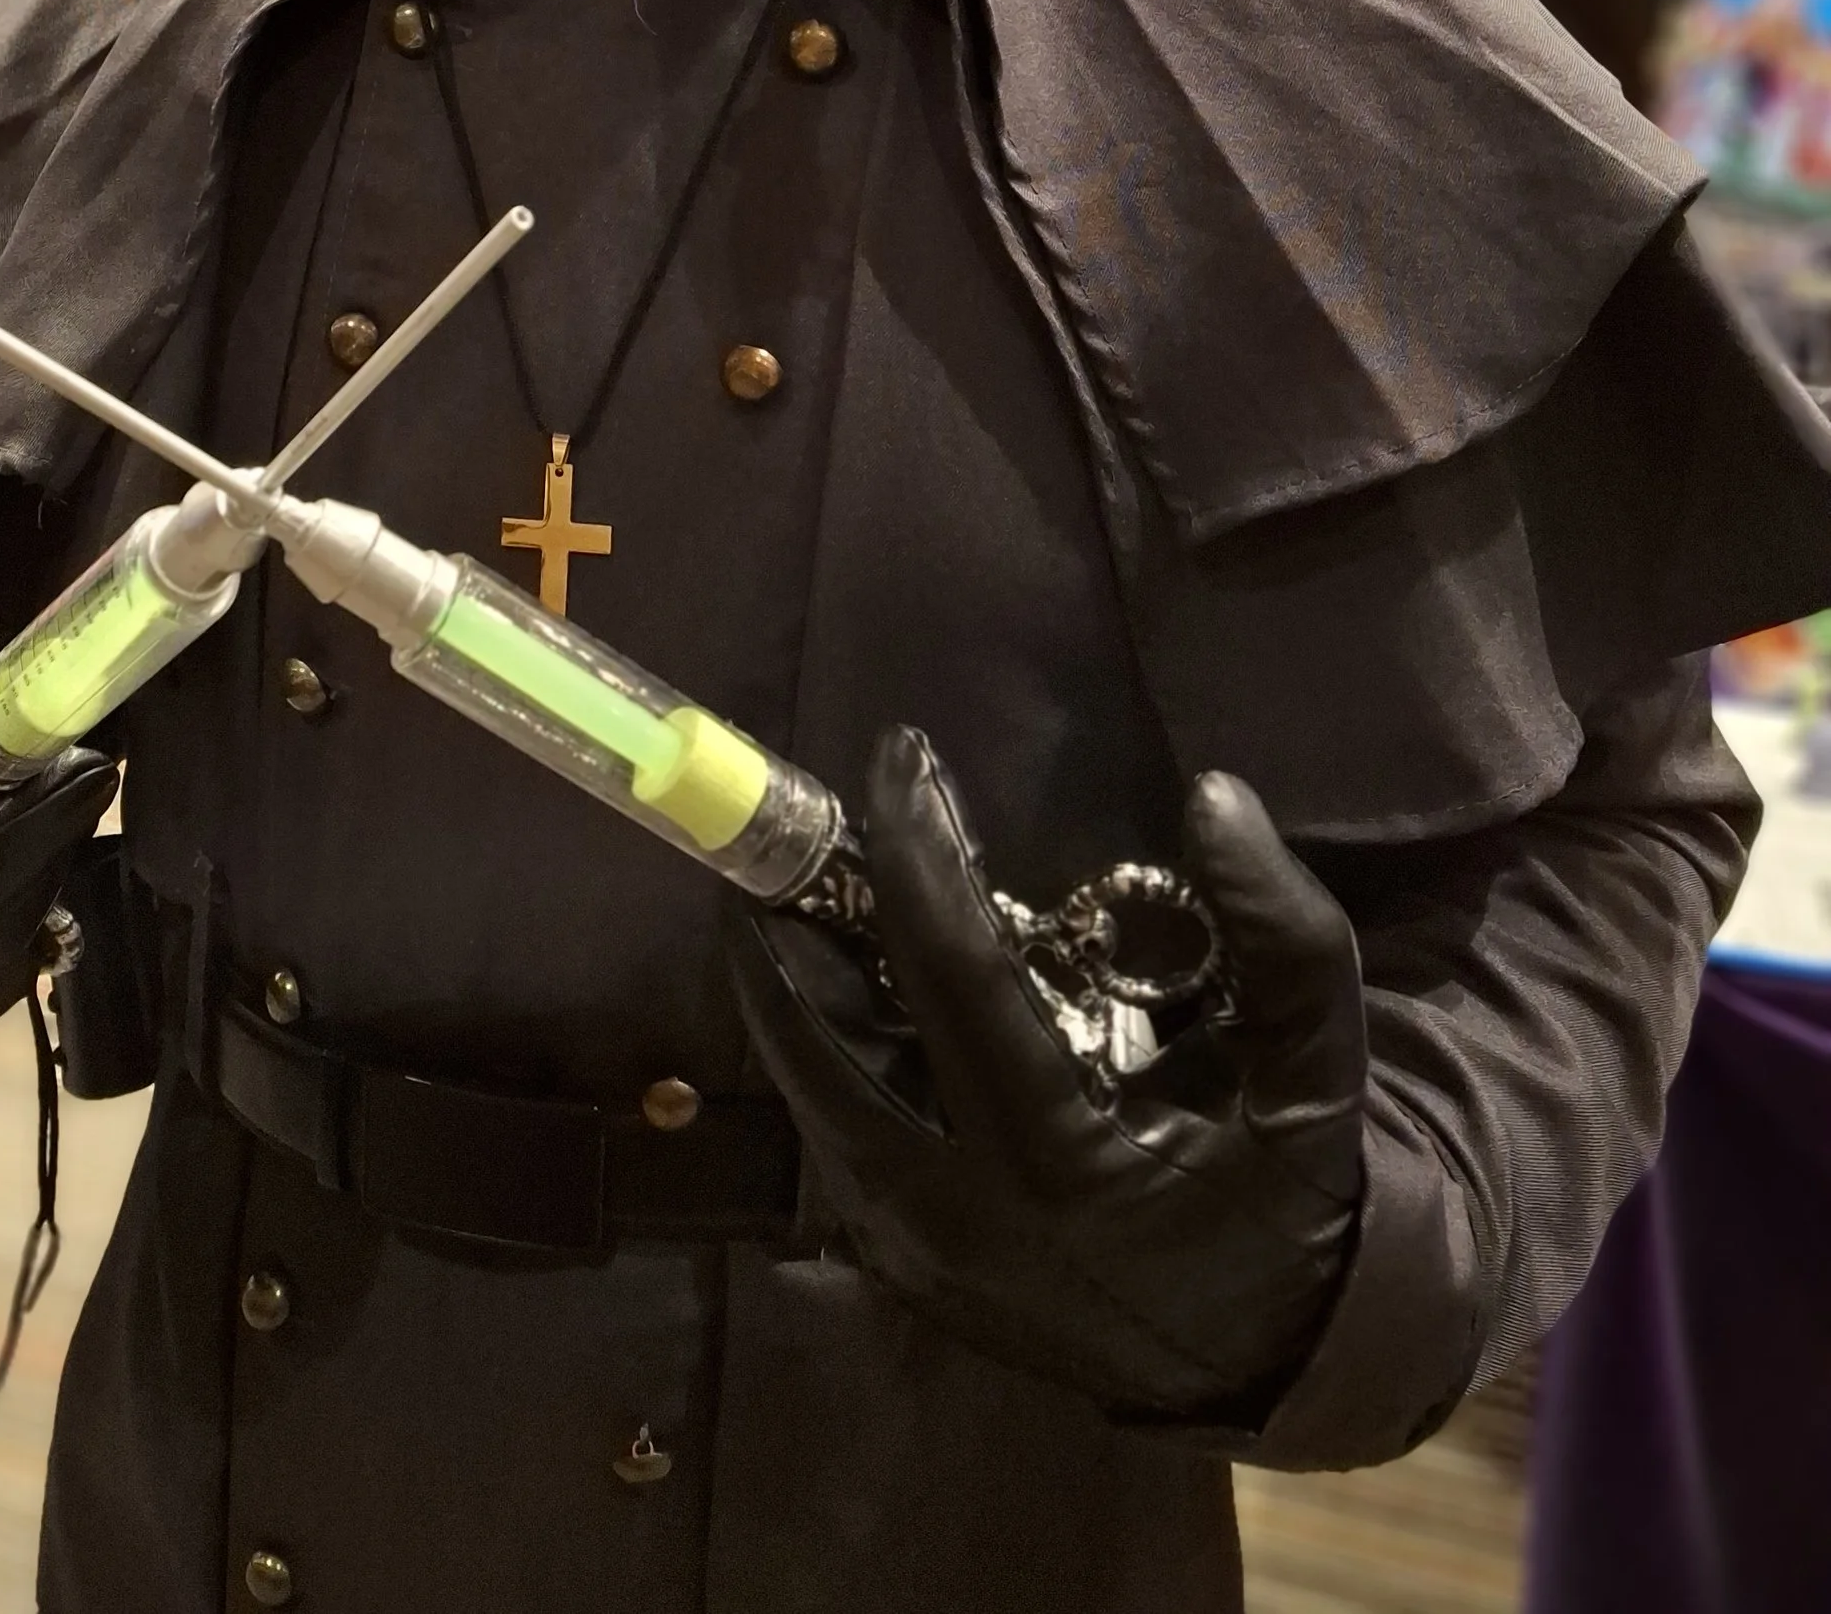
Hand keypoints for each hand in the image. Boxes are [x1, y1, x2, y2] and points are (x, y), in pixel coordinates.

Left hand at [734, 728, 1364, 1421]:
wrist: (1266, 1357)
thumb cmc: (1287, 1196)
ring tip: (789, 876)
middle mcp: (961, 1214)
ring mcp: (914, 1254)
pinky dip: (815, 1047)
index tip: (899, 752)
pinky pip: (829, 1135)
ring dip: (789, 978)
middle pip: (827, 1038)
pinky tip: (830, 973)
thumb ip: (1284, 935)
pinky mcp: (898, 1272)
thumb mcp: (1319, 1072)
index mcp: (1061, 1162)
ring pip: (808, 1087)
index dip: (919, 853)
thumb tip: (1213, 798)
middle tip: (792, 819)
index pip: (955, 975)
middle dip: (791, 921)